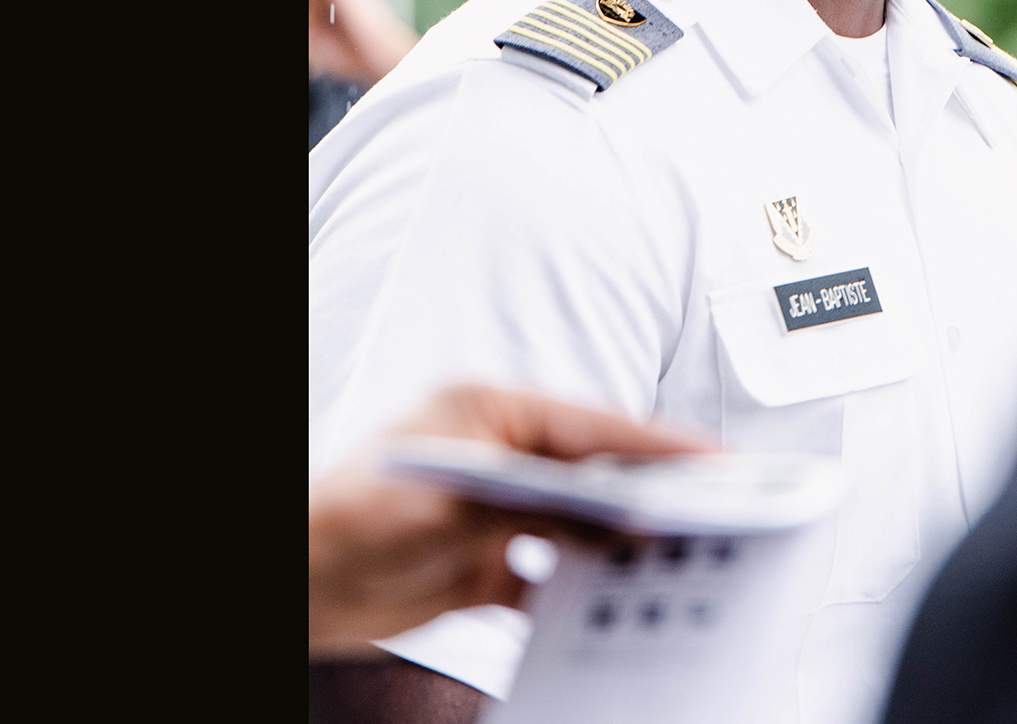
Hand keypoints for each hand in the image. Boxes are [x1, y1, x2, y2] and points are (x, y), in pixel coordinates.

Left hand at [308, 385, 712, 653]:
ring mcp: (499, 509)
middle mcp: (502, 453)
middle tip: (724, 511)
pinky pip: (556, 575)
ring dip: (625, 544)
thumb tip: (609, 514)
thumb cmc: (340, 522)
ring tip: (684, 558)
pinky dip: (585, 591)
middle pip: (599, 471)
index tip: (716, 463)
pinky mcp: (490, 562)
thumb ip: (533, 506)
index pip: (594, 426)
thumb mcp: (446, 508)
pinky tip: (617, 604)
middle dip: (656, 494)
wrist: (292, 587)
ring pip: (585, 522)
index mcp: (491, 412)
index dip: (659, 446)